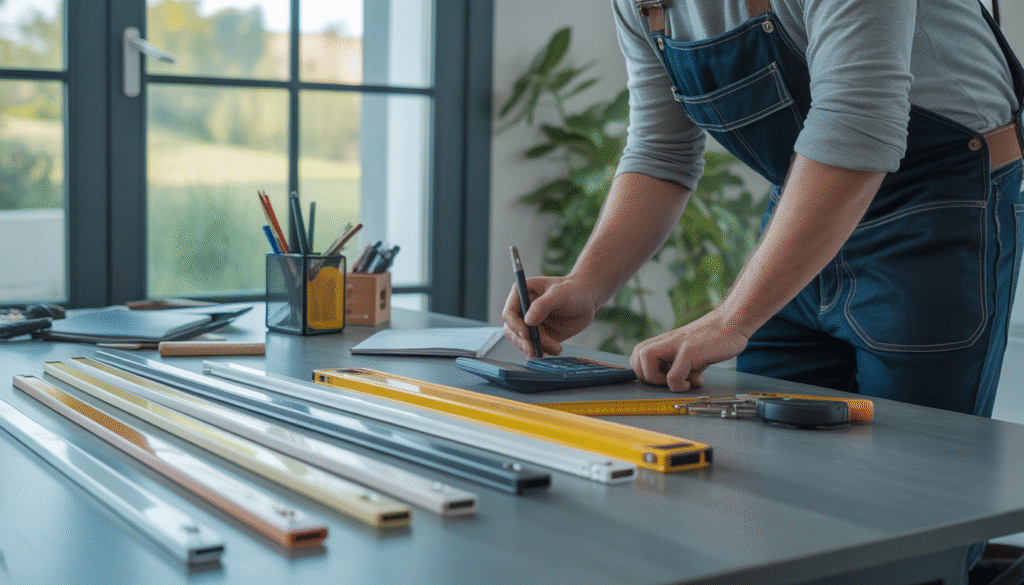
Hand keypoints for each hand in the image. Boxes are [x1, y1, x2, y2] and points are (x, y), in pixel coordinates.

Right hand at [502, 275, 598, 356]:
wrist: (588, 299)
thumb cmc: (574, 290)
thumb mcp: (560, 294)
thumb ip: (543, 305)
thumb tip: (528, 321)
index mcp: (522, 293)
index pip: (509, 312)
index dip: (515, 325)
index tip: (526, 333)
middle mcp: (523, 310)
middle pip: (512, 330)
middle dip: (522, 342)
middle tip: (534, 350)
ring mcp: (532, 324)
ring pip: (524, 342)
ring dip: (536, 348)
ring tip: (555, 348)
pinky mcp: (541, 335)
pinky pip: (537, 347)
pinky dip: (544, 352)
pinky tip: (555, 350)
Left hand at [630, 308, 749, 391]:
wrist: (734, 322)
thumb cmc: (716, 338)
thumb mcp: (695, 353)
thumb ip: (688, 367)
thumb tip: (690, 382)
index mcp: (666, 342)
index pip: (638, 354)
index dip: (644, 371)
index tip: (662, 380)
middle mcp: (668, 341)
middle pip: (636, 356)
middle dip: (646, 376)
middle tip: (666, 381)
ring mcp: (677, 344)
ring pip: (646, 359)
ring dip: (658, 378)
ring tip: (678, 381)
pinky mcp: (690, 350)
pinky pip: (674, 374)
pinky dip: (680, 384)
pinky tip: (695, 381)